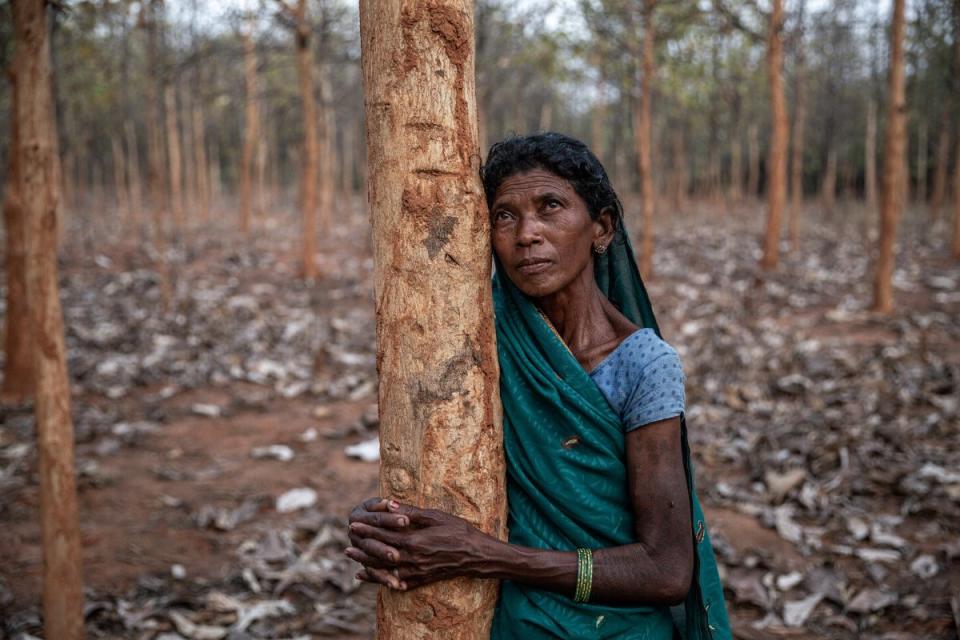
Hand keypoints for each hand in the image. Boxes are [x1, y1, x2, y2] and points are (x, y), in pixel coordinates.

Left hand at [346, 499, 489, 589]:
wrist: (475, 555)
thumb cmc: (458, 531)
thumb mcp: (435, 516)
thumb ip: (410, 512)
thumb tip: (388, 504)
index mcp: (414, 541)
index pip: (383, 535)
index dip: (367, 529)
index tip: (353, 523)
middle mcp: (412, 560)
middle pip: (379, 554)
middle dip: (362, 546)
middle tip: (346, 541)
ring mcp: (415, 572)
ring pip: (383, 570)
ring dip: (365, 564)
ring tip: (351, 557)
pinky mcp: (419, 580)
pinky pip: (394, 582)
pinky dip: (378, 580)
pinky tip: (366, 577)